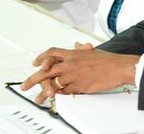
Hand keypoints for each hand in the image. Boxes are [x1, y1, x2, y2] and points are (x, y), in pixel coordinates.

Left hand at [21, 47, 138, 103]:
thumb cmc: (107, 60)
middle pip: (45, 71)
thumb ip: (81, 49)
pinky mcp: (79, 86)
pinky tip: (54, 98)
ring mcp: (73, 76)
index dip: (40, 58)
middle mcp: (70, 64)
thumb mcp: (92, 51)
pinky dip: (58, 95)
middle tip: (24, 86)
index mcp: (72, 53)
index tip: (35, 64)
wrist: (118, 67)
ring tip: (38, 99)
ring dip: (44, 93)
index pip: (51, 53)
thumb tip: (77, 45)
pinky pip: (64, 92)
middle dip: (32, 80)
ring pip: (53, 85)